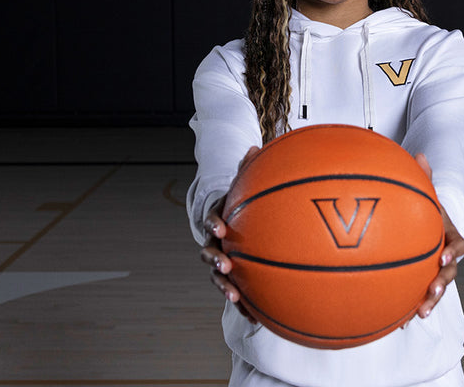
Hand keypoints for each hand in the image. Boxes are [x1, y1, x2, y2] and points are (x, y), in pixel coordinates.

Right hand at [198, 146, 260, 322]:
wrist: (234, 226)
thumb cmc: (242, 205)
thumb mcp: (244, 186)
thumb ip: (248, 170)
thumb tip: (255, 147)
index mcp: (217, 220)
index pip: (210, 220)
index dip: (213, 224)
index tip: (221, 229)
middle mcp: (214, 243)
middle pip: (208, 253)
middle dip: (214, 261)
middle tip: (224, 266)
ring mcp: (221, 262)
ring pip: (217, 277)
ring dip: (224, 286)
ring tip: (235, 296)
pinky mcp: (233, 278)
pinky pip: (236, 293)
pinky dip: (243, 305)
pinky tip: (256, 317)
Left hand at [414, 153, 463, 318]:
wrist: (424, 223)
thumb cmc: (424, 208)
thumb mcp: (425, 192)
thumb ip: (423, 176)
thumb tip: (420, 154)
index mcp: (448, 236)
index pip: (457, 245)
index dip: (452, 252)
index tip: (443, 257)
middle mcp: (444, 257)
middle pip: (449, 274)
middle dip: (441, 285)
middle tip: (432, 293)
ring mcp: (434, 271)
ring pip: (436, 289)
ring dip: (429, 302)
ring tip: (418, 314)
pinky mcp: (421, 281)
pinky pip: (418, 295)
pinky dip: (409, 308)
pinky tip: (397, 321)